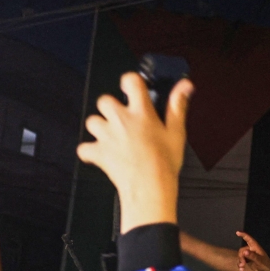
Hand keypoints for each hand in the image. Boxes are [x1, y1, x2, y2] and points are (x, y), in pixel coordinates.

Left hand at [76, 73, 192, 233]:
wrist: (150, 189)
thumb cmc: (164, 164)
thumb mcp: (177, 133)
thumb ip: (177, 106)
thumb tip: (184, 86)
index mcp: (141, 113)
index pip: (131, 81)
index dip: (130, 82)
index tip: (132, 88)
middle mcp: (121, 120)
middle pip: (104, 100)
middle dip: (111, 108)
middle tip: (123, 119)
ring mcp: (107, 136)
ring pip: (92, 121)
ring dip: (100, 127)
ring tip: (113, 136)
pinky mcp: (98, 152)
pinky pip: (85, 148)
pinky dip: (91, 151)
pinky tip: (102, 154)